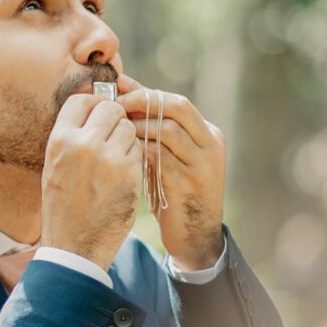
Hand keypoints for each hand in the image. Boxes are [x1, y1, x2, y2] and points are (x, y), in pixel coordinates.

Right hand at [40, 91, 141, 268]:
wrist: (75, 245)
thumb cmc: (62, 205)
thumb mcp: (55, 166)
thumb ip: (72, 136)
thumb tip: (94, 105)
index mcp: (60, 141)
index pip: (82, 100)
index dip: (93, 104)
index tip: (98, 114)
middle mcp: (84, 145)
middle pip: (111, 109)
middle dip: (115, 119)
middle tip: (112, 135)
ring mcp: (110, 159)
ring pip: (129, 129)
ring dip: (127, 139)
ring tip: (115, 159)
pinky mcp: (130, 174)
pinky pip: (139, 151)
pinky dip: (134, 158)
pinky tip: (123, 174)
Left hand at [114, 86, 226, 270]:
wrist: (196, 238)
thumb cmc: (177, 195)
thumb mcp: (173, 159)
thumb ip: (157, 132)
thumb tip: (127, 94)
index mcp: (209, 135)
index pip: (177, 102)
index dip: (145, 93)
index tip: (120, 89)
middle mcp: (210, 145)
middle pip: (176, 107)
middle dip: (142, 101)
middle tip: (115, 105)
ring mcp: (202, 164)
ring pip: (166, 129)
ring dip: (137, 126)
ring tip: (116, 130)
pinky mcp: (187, 183)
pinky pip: (159, 156)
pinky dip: (138, 149)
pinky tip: (122, 152)